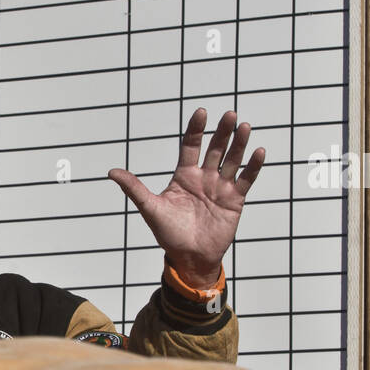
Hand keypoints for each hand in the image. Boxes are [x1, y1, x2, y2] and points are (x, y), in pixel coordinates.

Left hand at [108, 108, 264, 289]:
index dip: (196, 129)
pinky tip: (259, 151)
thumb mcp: (150, 209)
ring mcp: (220, 187)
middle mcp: (204, 177)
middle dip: (222, 132)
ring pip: (232, 160)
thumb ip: (134, 188)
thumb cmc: (168, 234)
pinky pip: (246, 179)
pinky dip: (253, 166)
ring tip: (244, 126)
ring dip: (239, 144)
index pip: (191, 146)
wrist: (189, 257)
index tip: (202, 112)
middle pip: (215, 148)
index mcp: (184, 176)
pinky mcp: (235, 200)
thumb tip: (111, 172)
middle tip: (229, 115)